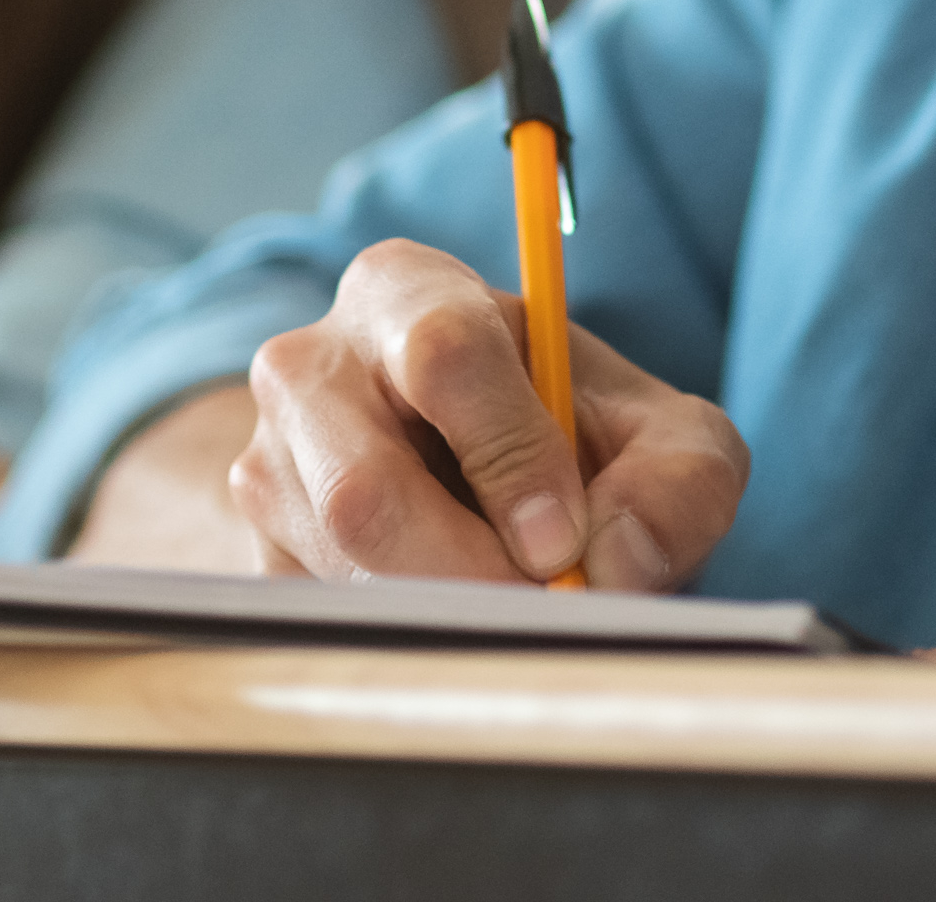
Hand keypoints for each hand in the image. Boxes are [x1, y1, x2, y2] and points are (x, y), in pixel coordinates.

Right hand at [222, 238, 747, 591]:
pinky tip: (462, 624)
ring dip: (447, 614)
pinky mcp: (257, 557)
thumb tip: (618, 562)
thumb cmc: (577, 442)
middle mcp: (309, 367)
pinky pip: (324, 622)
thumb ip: (679, 483)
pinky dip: (409, 644)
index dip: (511, 456)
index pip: (444, 354)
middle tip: (547, 612)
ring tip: (518, 614)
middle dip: (471, 572)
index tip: (565, 542)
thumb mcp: (664, 440)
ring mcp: (265, 466)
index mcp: (405, 291)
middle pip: (365, 489)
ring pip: (341, 569)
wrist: (487, 487)